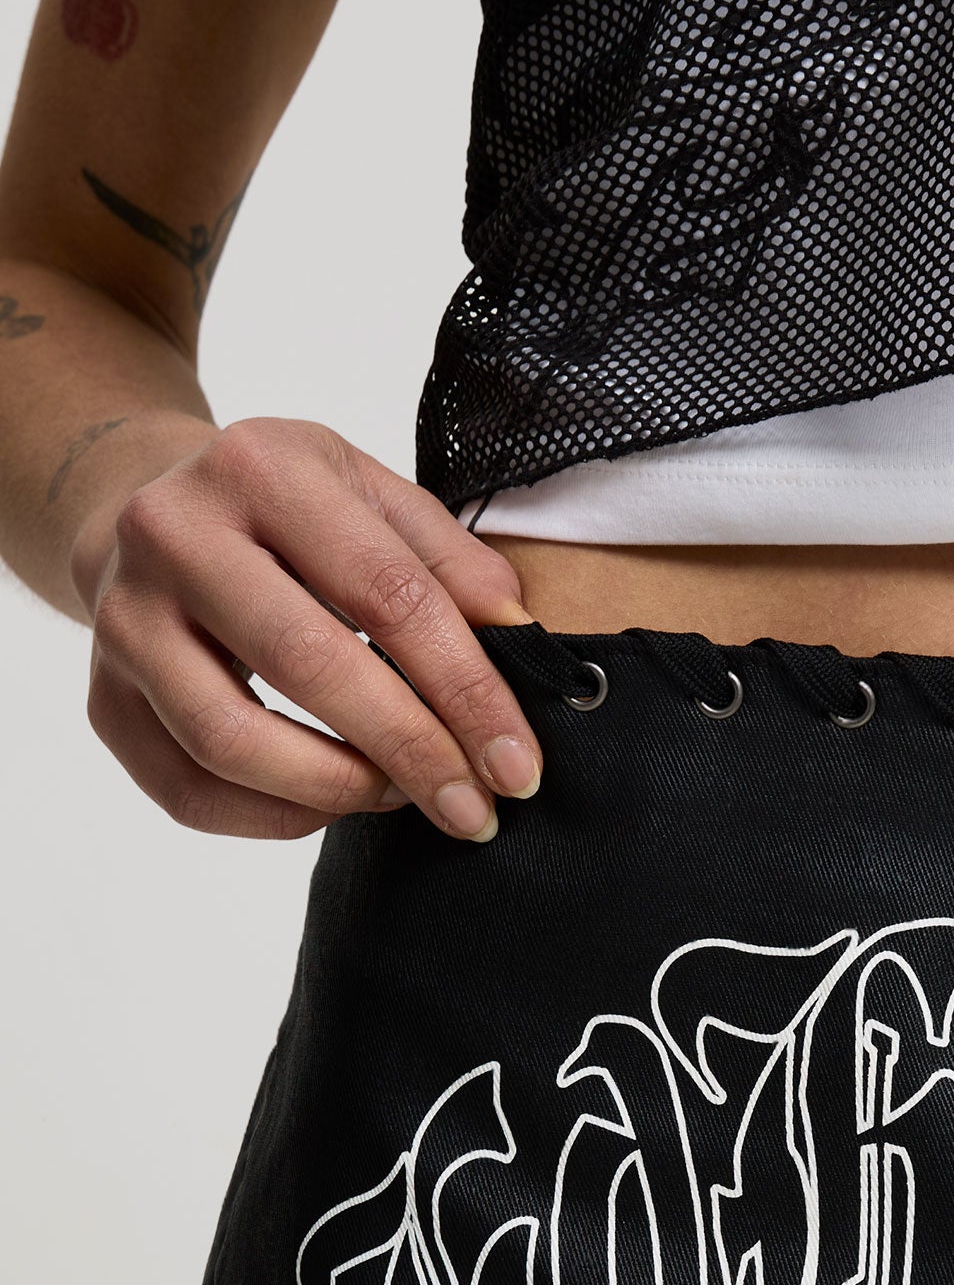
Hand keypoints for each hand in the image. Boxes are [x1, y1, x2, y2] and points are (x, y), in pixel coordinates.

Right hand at [77, 417, 542, 840]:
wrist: (143, 511)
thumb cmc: (284, 511)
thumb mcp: (370, 496)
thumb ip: (450, 563)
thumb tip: (520, 643)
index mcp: (260, 467)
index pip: (387, 593)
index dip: (465, 689)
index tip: (517, 761)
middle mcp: (174, 536)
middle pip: (308, 665)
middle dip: (411, 752)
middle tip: (475, 810)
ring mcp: (124, 620)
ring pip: (230, 741)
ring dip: (337, 788)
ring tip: (401, 796)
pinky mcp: (101, 700)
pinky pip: (188, 790)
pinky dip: (274, 817)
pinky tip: (332, 803)